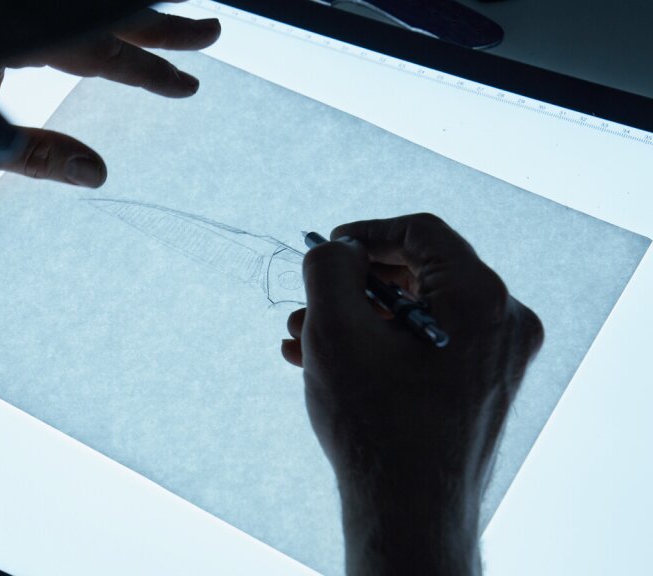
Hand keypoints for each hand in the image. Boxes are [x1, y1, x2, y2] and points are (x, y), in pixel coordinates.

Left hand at [0, 5, 220, 187]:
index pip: (92, 46)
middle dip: (154, 23)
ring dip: (126, 16)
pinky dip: (88, 21)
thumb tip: (97, 173)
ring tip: (166, 24)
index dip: (145, 68)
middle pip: (91, 10)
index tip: (187, 84)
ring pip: (76, 7)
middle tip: (210, 33)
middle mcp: (3, 12)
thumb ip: (26, 153)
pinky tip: (114, 31)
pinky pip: (51, 15)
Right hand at [281, 214, 542, 575]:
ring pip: (418, 312)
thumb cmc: (374, 423)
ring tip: (300, 339)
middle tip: (307, 300)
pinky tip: (325, 362)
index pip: (421, 231)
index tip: (325, 249)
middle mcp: (503, 323)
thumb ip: (328, 268)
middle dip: (354, 284)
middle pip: (420, 272)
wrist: (409, 514)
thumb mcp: (334, 330)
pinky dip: (379, 346)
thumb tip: (338, 251)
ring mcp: (497, 359)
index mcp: (482, 297)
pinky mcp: (482, 388)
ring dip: (357, 318)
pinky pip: (427, 345)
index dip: (365, 232)